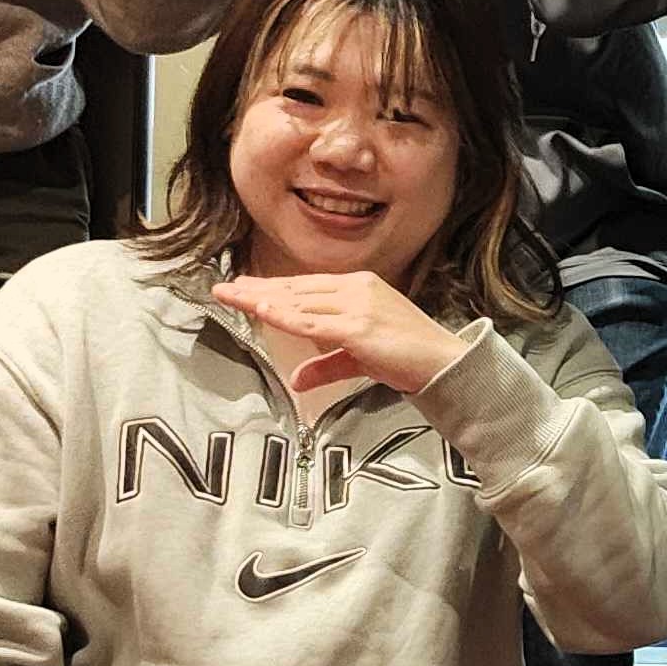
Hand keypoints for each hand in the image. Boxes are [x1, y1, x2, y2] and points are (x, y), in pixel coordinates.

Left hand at [211, 270, 467, 396]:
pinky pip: (312, 321)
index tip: (244, 288)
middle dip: (257, 289)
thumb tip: (298, 379)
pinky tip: (263, 310)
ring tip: (232, 296)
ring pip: (298, 301)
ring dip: (261, 299)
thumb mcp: (358, 357)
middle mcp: (355, 289)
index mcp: (358, 287)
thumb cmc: (407, 356)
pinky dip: (285, 315)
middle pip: (295, 289)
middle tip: (224, 288)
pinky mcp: (358, 326)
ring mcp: (357, 305)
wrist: (441, 362)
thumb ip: (326, 365)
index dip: (271, 287)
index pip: (305, 286)